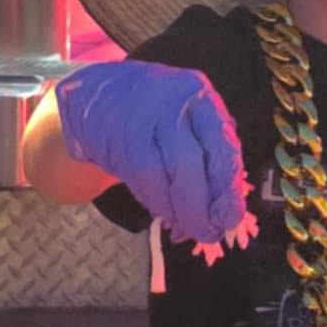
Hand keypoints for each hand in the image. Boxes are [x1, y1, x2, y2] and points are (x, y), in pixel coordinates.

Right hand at [52, 60, 250, 249]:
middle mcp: (174, 102)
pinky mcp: (116, 136)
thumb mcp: (188, 121)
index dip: (228, 188)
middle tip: (207, 233)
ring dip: (177, 211)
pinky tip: (162, 211)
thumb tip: (223, 211)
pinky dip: (154, 203)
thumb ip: (209, 157)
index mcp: (202, 98)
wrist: (96, 93)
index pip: (222, 145)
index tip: (230, 219)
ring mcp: (141, 117)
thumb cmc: (155, 115)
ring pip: (162, 174)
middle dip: (201, 207)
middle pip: (190, 162)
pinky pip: (140, 178)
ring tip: (184, 229)